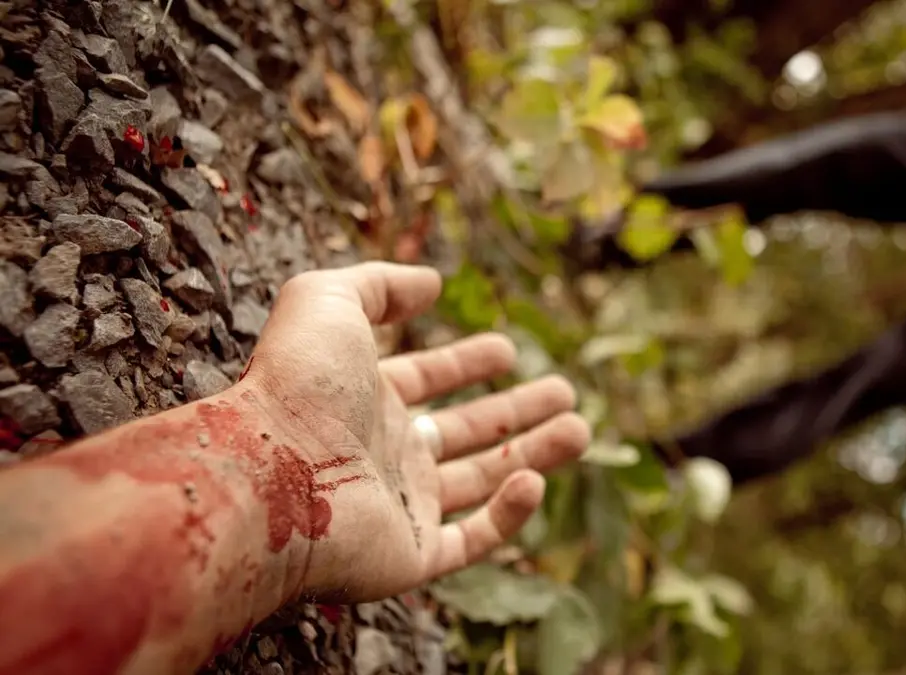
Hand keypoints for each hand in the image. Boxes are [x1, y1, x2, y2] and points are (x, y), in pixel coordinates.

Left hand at [242, 262, 590, 600]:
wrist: (267, 477)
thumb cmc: (293, 385)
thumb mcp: (327, 302)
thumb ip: (379, 284)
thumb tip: (431, 285)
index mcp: (363, 399)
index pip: (424, 380)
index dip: (465, 362)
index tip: (507, 349)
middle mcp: (383, 454)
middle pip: (464, 431)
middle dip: (516, 411)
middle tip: (565, 392)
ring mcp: (399, 507)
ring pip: (481, 481)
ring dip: (533, 453)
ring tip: (580, 430)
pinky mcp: (411, 556)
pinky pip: (473, 538)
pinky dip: (509, 512)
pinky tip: (533, 479)